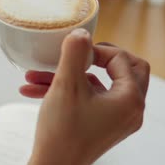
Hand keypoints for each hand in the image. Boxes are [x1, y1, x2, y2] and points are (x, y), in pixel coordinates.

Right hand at [21, 29, 149, 164]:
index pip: (122, 59)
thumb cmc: (62, 132)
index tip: (73, 51)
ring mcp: (117, 119)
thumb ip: (75, 54)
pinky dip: (66, 91)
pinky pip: (89, 99)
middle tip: (78, 52)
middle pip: (124, 69)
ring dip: (67, 76)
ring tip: (35, 76)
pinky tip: (34, 89)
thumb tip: (81, 32)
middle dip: (94, 59)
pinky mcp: (102, 125)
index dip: (96, 49)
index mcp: (129, 99)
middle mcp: (129, 110)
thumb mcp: (66, 85)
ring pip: (98, 85)